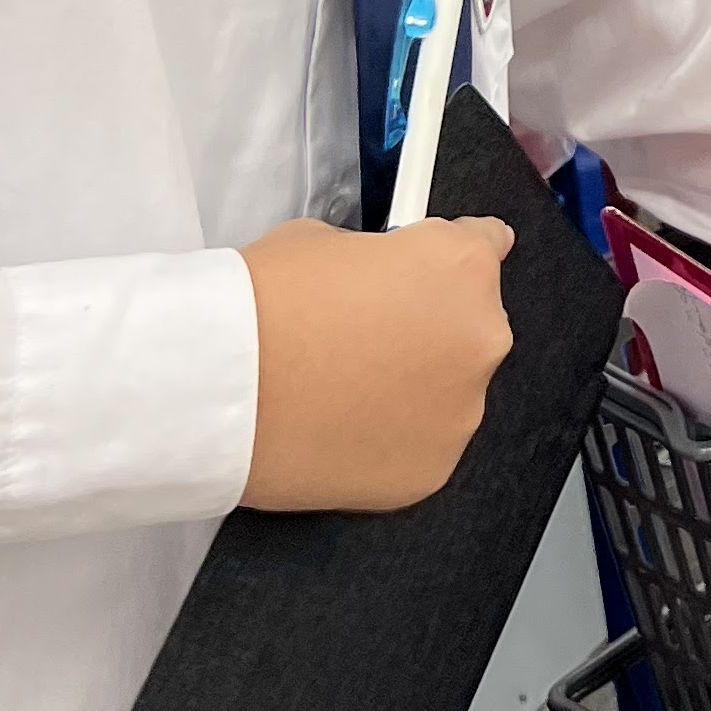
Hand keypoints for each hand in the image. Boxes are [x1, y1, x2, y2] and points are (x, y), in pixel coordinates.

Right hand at [238, 216, 514, 510]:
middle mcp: (481, 335)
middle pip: (469, 324)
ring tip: (344, 391)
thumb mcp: (324, 241)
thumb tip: (375, 280)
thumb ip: (375, 260)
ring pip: (448, 391)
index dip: (451, 255)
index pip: (487, 244)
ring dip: (414, 387)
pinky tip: (341, 429)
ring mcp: (462, 411)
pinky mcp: (431, 470)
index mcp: (461, 265)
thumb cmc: (264, 302)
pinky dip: (391, 439)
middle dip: (428, 327)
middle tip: (366, 340)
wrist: (222, 387)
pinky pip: (421, 445)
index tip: (435, 270)